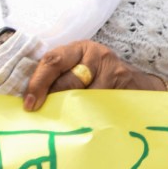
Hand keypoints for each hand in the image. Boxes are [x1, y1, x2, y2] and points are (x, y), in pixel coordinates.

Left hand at [23, 40, 162, 109]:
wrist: (138, 85)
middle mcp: (96, 54)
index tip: (30, 104)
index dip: (38, 83)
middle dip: (55, 99)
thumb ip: (58, 78)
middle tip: (45, 114)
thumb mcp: (80, 69)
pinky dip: (89, 114)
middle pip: (67, 80)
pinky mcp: (123, 84)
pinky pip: (99, 103)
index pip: (52, 61)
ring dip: (72, 110)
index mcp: (79, 48)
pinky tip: (87, 120)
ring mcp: (112, 69)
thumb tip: (30, 99)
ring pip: (83, 95)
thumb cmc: (101, 79)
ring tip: (68, 119)